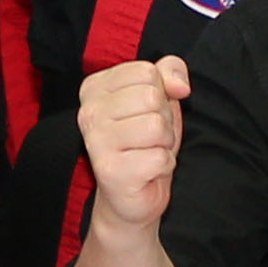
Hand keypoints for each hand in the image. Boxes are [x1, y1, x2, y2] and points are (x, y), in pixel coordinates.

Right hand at [78, 54, 192, 233]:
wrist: (133, 195)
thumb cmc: (145, 142)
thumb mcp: (161, 97)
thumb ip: (170, 71)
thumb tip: (179, 86)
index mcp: (94, 88)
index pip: (147, 71)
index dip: (160, 93)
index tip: (145, 112)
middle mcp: (88, 112)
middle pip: (152, 96)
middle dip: (163, 119)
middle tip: (149, 138)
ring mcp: (96, 142)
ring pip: (156, 125)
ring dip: (164, 142)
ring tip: (148, 152)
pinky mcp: (110, 171)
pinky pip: (159, 157)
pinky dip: (164, 165)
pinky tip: (148, 171)